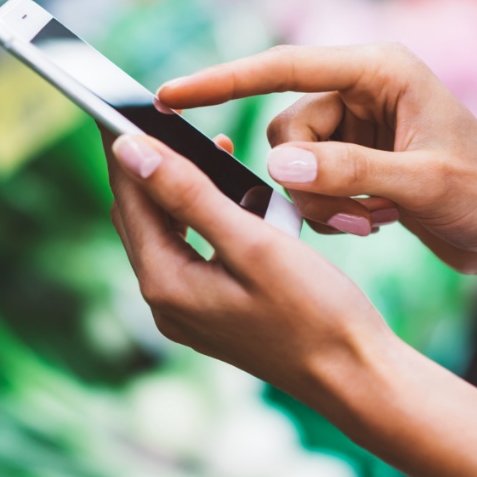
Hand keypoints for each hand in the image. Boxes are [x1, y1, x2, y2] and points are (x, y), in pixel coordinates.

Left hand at [103, 131, 396, 412]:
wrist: (355, 376)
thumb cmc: (316, 312)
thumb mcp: (254, 243)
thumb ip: (189, 195)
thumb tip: (130, 151)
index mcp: (166, 284)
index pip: (130, 196)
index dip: (125, 145)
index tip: (122, 100)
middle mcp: (166, 304)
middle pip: (140, 216)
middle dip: (150, 165)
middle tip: (164, 117)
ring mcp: (188, 314)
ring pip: (166, 234)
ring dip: (181, 191)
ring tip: (210, 151)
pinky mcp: (212, 316)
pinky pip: (192, 254)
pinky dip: (205, 221)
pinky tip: (236, 201)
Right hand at [157, 43, 476, 275]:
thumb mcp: (421, 184)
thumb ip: (348, 172)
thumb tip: (275, 165)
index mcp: (380, 70)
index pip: (283, 66)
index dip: (222, 80)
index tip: (169, 95)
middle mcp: (363, 90)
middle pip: (284, 129)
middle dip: (304, 179)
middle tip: (353, 213)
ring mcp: (358, 126)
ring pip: (292, 163)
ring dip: (321, 202)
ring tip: (373, 221)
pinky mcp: (356, 158)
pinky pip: (310, 183)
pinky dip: (332, 210)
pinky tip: (377, 222)